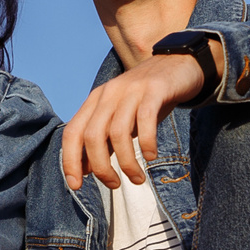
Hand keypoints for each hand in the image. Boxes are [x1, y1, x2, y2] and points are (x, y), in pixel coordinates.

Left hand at [61, 42, 216, 190]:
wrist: (179, 63)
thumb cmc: (148, 99)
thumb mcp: (122, 118)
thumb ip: (103, 140)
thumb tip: (85, 170)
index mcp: (95, 101)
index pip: (72, 133)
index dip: (70, 161)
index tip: (76, 185)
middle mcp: (109, 94)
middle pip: (93, 135)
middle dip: (101, 167)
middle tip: (114, 184)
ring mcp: (131, 90)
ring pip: (118, 132)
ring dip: (127, 162)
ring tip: (137, 179)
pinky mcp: (155, 90)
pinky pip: (145, 119)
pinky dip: (147, 142)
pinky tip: (151, 156)